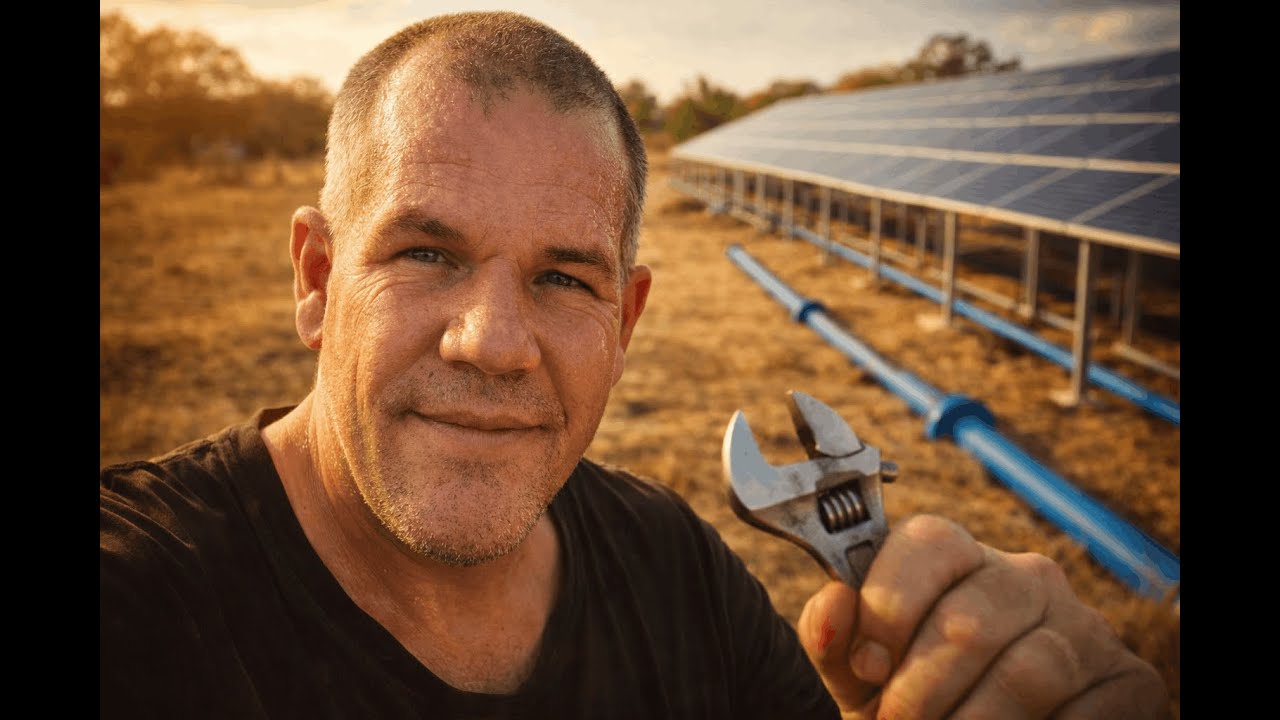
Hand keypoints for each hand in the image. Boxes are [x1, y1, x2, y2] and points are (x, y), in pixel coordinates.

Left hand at [797, 514, 1169, 718]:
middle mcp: (1026, 578)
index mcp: (957, 558)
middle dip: (920, 689)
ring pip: (1028, 670)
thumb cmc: (910, 698)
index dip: (889, 605)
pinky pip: (1085, 711)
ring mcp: (1082, 625)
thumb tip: (834, 604)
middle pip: (971, 620)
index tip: (867, 665)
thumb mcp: (861, 673)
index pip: (930, 542)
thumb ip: (835, 638)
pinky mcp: (1128, 677)